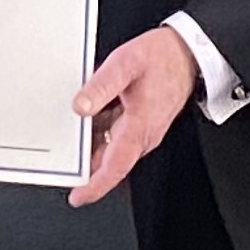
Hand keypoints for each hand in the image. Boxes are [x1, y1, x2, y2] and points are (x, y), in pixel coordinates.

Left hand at [67, 25, 200, 208]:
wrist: (188, 53)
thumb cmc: (162, 58)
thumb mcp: (125, 63)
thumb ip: (101, 85)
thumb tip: (80, 107)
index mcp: (140, 126)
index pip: (115, 166)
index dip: (96, 185)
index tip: (78, 196)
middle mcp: (143, 135)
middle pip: (110, 162)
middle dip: (85, 169)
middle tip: (61, 165)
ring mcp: (143, 131)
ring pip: (112, 150)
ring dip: (90, 149)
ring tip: (68, 140)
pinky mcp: (141, 124)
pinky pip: (116, 137)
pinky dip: (99, 134)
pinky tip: (86, 121)